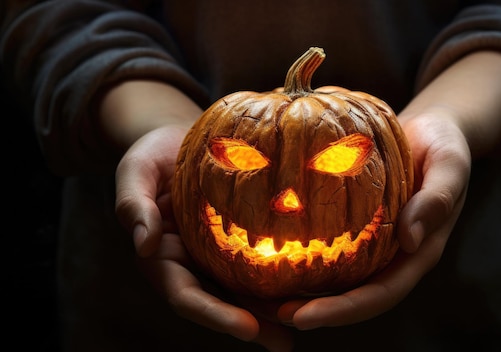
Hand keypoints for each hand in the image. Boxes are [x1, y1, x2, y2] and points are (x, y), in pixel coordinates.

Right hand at [114, 125, 294, 351]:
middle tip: (284, 344)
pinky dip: (278, 277)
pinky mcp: (234, 240)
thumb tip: (142, 247)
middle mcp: (189, 264)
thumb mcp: (135, 172)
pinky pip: (256, 262)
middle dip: (251, 325)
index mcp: (161, 258)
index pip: (186, 296)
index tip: (247, 328)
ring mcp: (213, 255)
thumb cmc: (151, 154)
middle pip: (220, 303)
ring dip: (270, 311)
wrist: (175, 138)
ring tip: (307, 322)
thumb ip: (134, 205)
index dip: (215, 315)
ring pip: (242, 289)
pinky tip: (308, 285)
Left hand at [276, 110, 470, 328]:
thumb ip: (438, 199)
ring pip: (343, 279)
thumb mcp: (450, 165)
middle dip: (319, 311)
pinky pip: (337, 250)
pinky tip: (280, 258)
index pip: (381, 294)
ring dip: (310, 293)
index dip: (344, 310)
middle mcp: (395, 256)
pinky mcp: (363, 226)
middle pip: (356, 297)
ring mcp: (379, 243)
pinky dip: (311, 260)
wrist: (431, 131)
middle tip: (276, 313)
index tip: (304, 317)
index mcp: (419, 252)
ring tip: (269, 297)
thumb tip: (411, 240)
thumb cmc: (444, 145)